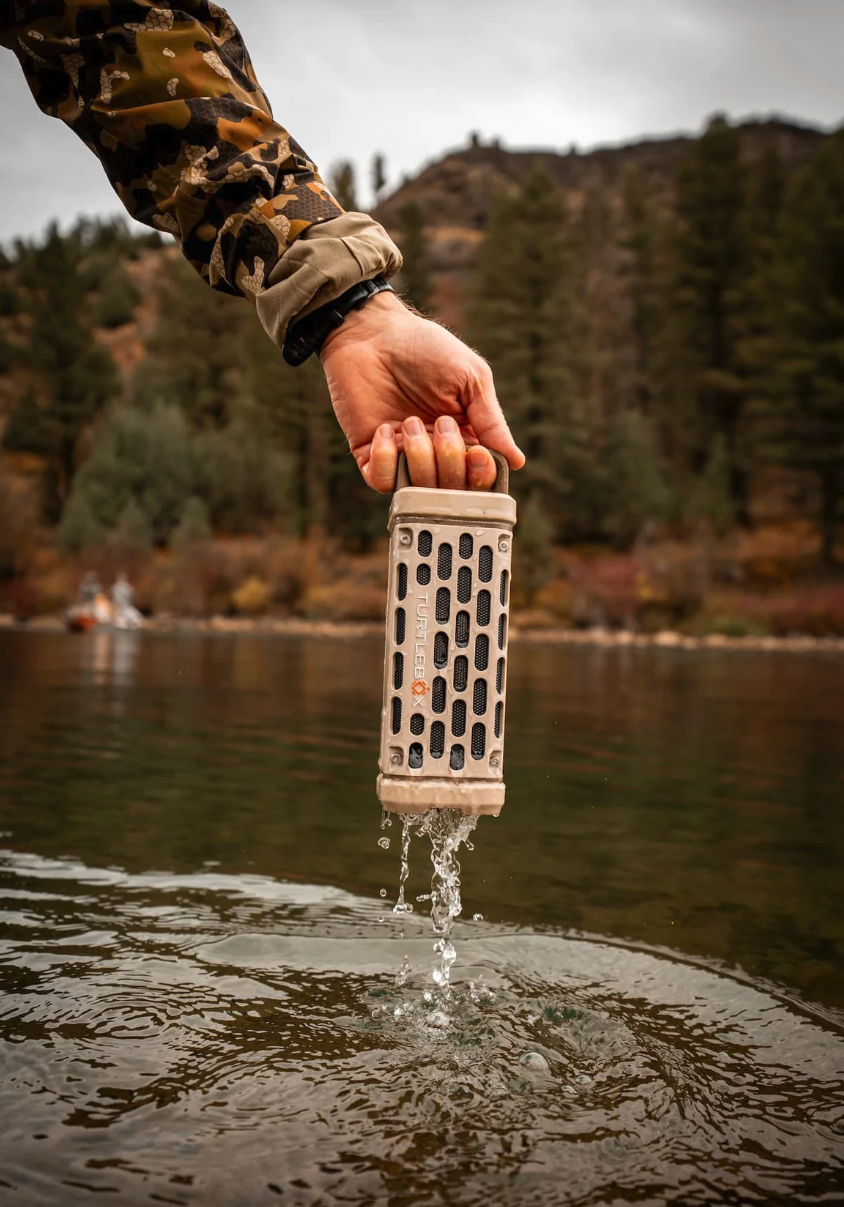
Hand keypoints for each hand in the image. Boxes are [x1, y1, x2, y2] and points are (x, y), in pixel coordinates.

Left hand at [319, 292, 524, 491]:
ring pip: (418, 489)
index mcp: (466, 437)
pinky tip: (384, 430)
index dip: (481, 475)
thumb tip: (517, 462)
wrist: (373, 333)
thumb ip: (491, 422)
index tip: (476, 452)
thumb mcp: (470, 379)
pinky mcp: (370, 454)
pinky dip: (386, 460)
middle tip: (441, 422)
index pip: (481, 480)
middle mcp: (435, 454)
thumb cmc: (426, 349)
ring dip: (419, 456)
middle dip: (449, 459)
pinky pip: (382, 481)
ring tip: (410, 421)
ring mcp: (402, 456)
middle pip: (452, 490)